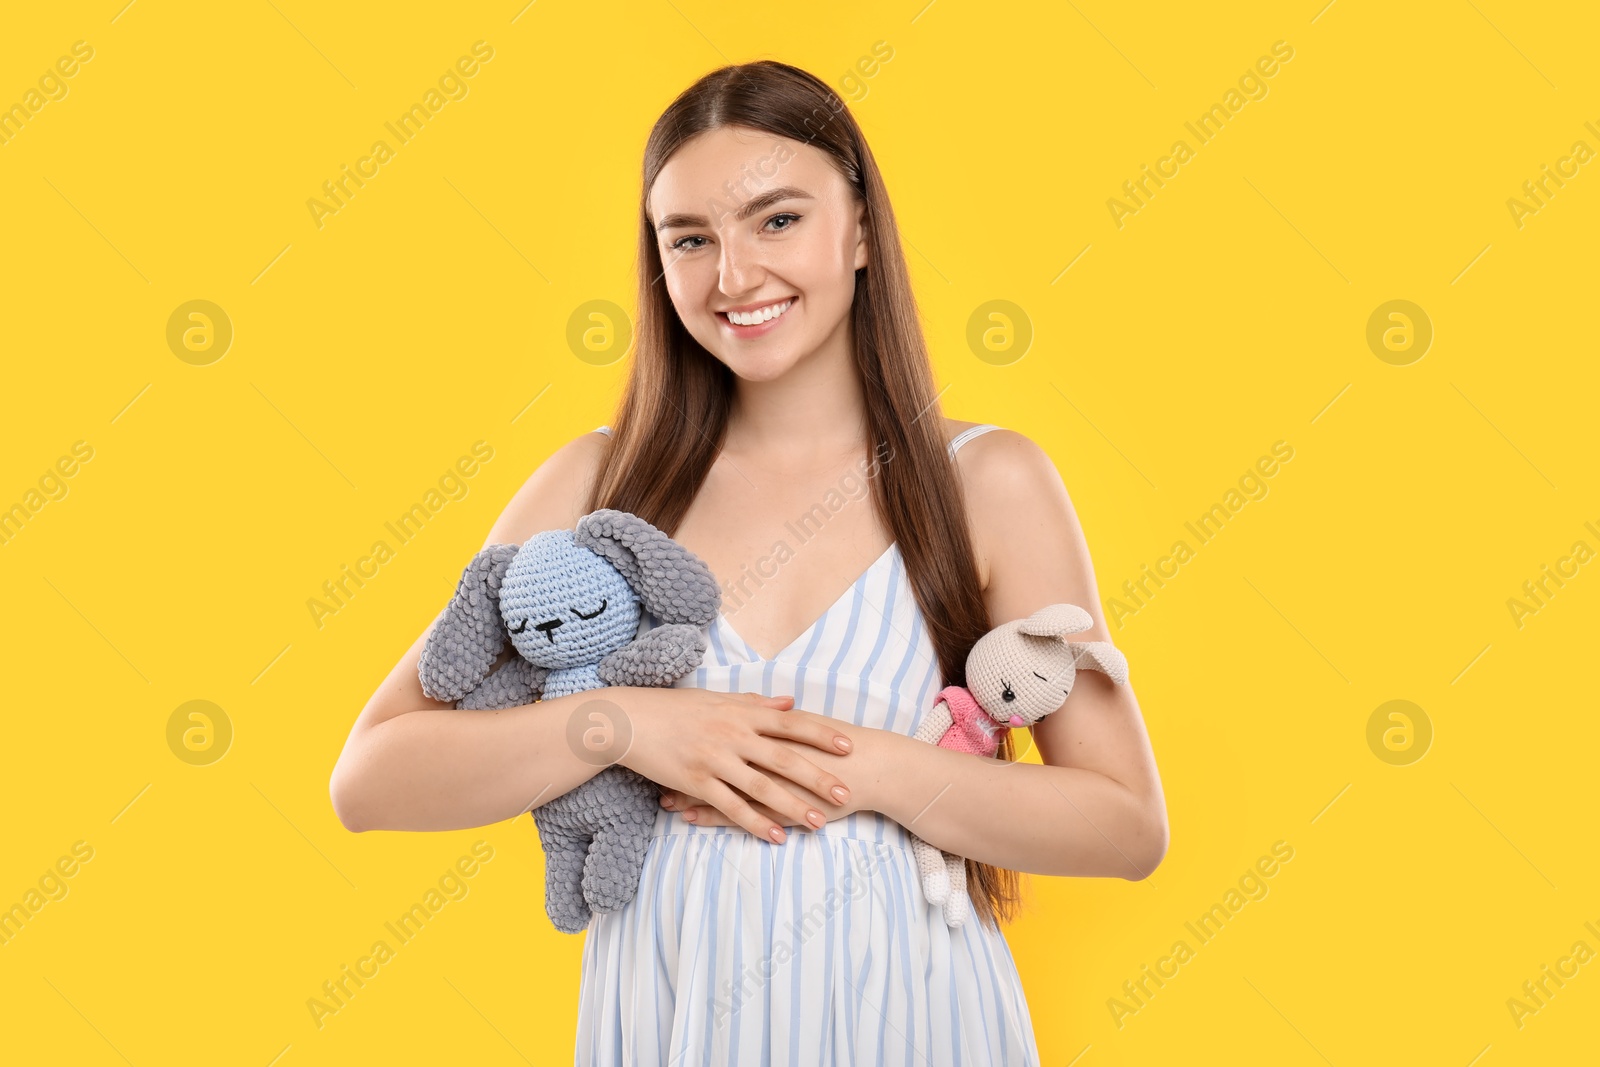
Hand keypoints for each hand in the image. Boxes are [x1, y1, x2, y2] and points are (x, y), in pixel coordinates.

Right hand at [607, 687, 856, 843]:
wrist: (630, 721)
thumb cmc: (676, 708)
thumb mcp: (719, 699)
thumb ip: (756, 703)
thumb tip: (791, 702)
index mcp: (741, 713)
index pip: (790, 724)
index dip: (821, 735)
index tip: (848, 745)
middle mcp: (733, 735)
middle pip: (784, 758)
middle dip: (817, 777)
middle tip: (844, 793)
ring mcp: (715, 759)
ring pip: (761, 787)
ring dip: (792, 806)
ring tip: (818, 824)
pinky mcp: (696, 782)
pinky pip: (730, 806)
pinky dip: (754, 822)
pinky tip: (775, 836)